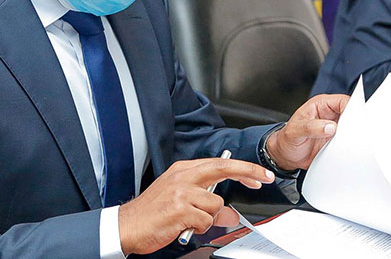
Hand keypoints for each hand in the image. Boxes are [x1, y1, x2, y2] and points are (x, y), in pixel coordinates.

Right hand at [117, 158, 273, 254]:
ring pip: (216, 204)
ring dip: (208, 218)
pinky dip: (199, 227)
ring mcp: (181, 192)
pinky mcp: (180, 209)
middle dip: (248, 173)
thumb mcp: (181, 202)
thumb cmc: (152, 213)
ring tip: (189, 221)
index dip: (243, 168)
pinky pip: (205, 220)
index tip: (260, 174)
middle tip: (263, 180)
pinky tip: (184, 226)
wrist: (126, 225)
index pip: (219, 163)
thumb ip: (206, 202)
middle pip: (223, 168)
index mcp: (183, 170)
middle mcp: (183, 177)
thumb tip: (229, 213)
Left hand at [264, 94, 349, 171]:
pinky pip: (349, 139)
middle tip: (355, 133)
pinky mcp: (336, 139)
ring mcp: (334, 127)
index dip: (351, 109)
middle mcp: (329, 114)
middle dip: (355, 122)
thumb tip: (330, 127)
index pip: (342, 101)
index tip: (354, 121)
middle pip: (351, 113)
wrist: (286, 156)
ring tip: (352, 141)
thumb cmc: (287, 139)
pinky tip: (350, 148)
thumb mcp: (295, 132)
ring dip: (354, 134)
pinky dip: (351, 143)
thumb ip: (311, 128)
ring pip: (352, 126)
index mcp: (320, 104)